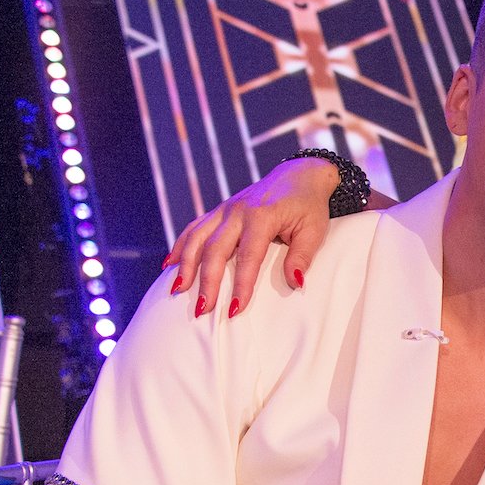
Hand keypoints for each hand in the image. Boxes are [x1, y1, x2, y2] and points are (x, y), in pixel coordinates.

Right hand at [164, 157, 342, 317]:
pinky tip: (171, 264)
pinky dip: (181, 245)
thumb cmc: (309, 206)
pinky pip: (195, 228)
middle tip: (201, 310)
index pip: (248, 257)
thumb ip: (302, 257)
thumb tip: (294, 283)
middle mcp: (238, 211)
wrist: (299, 174)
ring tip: (176, 290)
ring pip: (197, 237)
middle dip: (206, 281)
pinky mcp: (220, 210)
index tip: (234, 310)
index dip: (241, 285)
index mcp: (262, 216)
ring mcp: (225, 209)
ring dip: (185, 265)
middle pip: (215, 250)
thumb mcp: (314, 231)